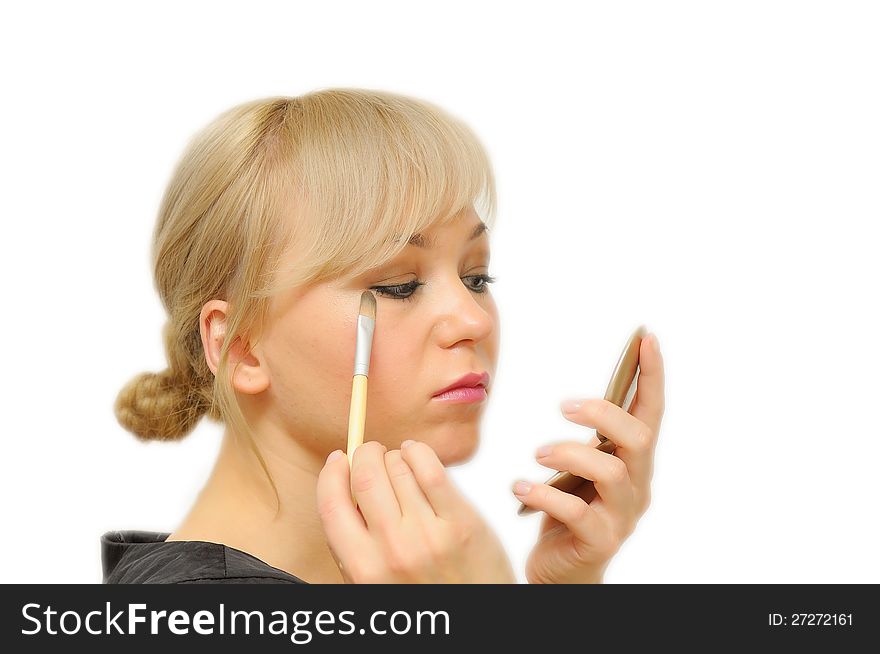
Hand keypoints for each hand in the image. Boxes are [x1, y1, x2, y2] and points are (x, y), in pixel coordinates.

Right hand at [317, 439, 515, 582]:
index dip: (331, 473)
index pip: (331, 504)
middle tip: (370, 453)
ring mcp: (429, 535)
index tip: (337, 460)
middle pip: (365, 476)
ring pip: (397, 468)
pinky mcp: (461, 522)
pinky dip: (418, 453)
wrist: (473, 623)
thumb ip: (353, 544)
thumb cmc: (423, 600)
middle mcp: (394, 550)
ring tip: (398, 463)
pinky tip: (416, 455)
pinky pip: (431, 469)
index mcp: (363, 569)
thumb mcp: (373, 585)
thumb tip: (342, 484)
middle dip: (364, 454)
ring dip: (394, 456)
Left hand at [514, 332, 664, 583]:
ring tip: (537, 455)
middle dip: (602, 414)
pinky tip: (521, 487)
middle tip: (564, 406)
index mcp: (633, 462)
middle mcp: (637, 486)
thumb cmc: (569, 510)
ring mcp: (622, 516)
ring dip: (569, 453)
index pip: (651, 412)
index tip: (647, 337)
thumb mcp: (578, 468)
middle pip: (638, 438)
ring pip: (610, 472)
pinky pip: (576, 512)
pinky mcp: (599, 541)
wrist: (562, 571)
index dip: (652, 375)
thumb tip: (576, 401)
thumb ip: (586, 441)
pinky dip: (544, 494)